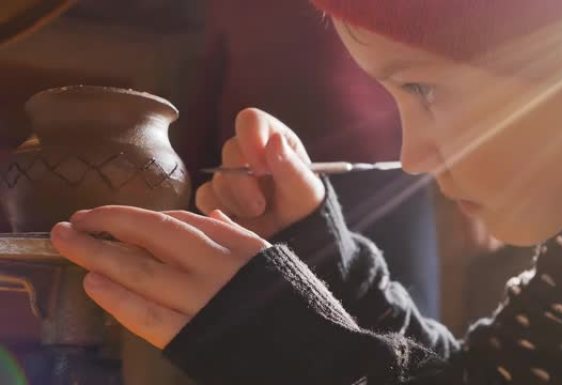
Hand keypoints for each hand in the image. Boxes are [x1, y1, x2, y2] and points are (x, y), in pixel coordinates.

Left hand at [50, 206, 269, 348]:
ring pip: (141, 272)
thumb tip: (212, 216)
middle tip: (69, 223)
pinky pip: (148, 316)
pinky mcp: (193, 336)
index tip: (106, 217)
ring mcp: (202, 301)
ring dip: (99, 257)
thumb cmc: (288, 300)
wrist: (307, 349)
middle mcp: (215, 266)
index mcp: (235, 244)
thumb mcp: (266, 257)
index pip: (177, 222)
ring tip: (68, 245)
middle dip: (106, 226)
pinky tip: (93, 286)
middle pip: (150, 237)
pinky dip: (118, 300)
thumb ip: (236, 235)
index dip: (135, 218)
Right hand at [196, 108, 324, 237]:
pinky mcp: (216, 196)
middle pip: (230, 151)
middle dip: (244, 182)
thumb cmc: (305, 210)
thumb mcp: (305, 191)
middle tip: (261, 204)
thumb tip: (274, 140)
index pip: (250, 121)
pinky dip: (220, 210)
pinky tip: (238, 219)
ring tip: (257, 213)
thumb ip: (291, 167)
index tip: (261, 167)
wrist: (293, 238)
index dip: (251, 139)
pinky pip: (204, 197)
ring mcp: (231, 173)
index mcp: (273, 139)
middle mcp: (249, 152)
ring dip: (236, 201)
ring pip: (217, 178)